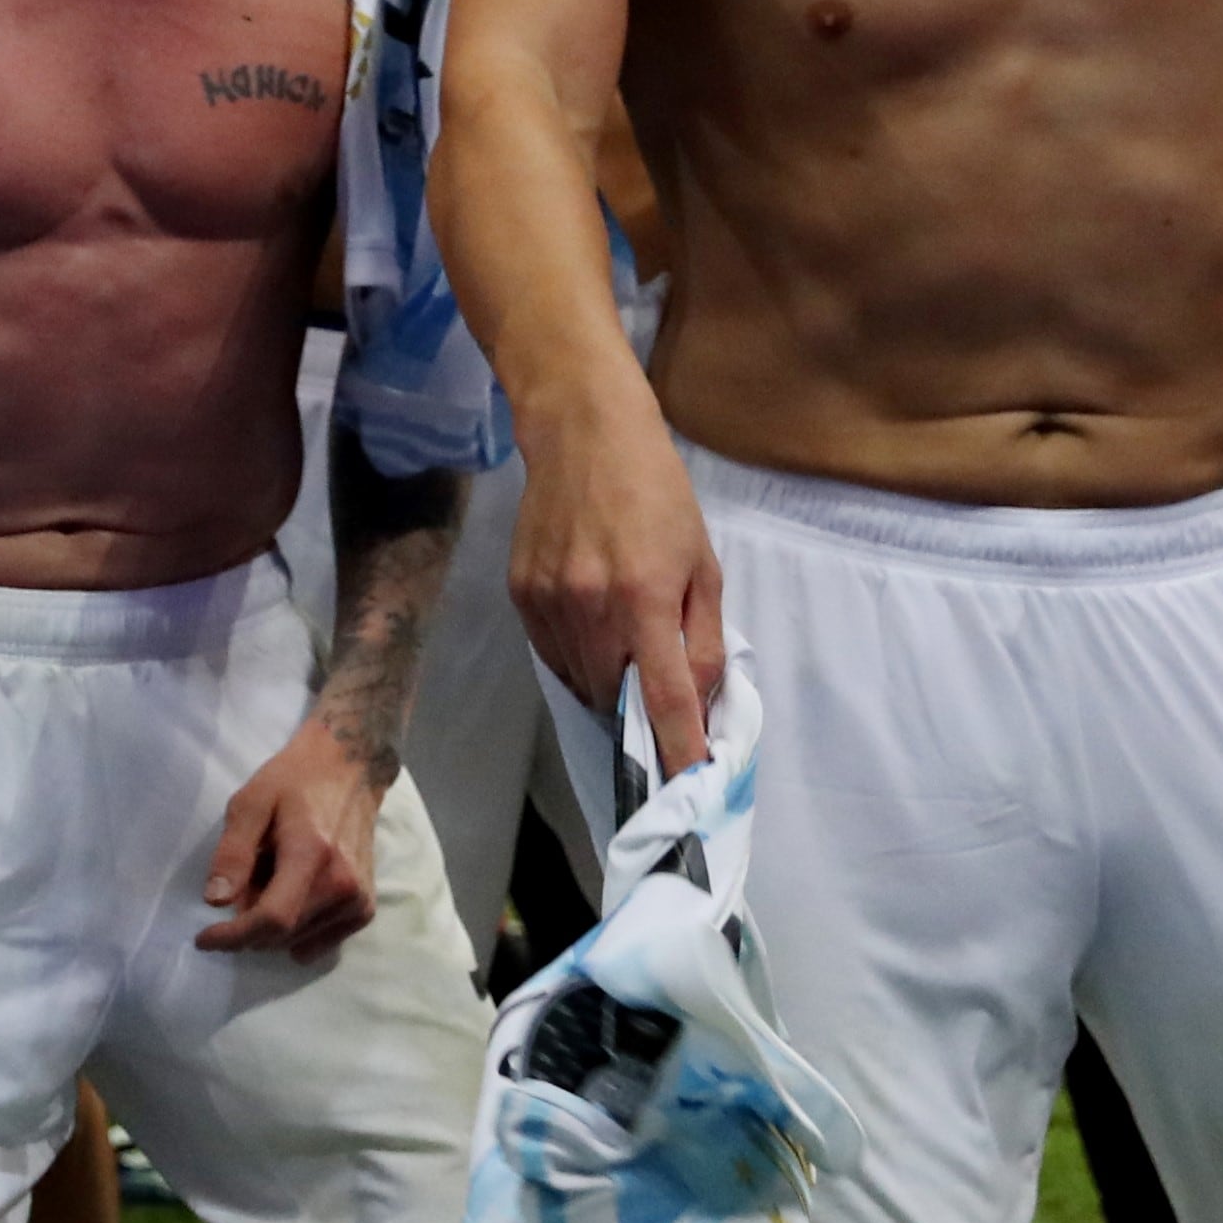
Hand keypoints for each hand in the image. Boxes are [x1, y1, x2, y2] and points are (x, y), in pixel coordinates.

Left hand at [196, 716, 388, 955]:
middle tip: (236, 890)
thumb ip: (233, 853)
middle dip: (245, 929)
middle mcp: (342, 886)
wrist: (350, 772)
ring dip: (270, 928)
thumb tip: (214, 901)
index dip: (233, 936)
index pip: (272, 918)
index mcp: (311, 855)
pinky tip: (288, 896)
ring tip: (266, 881)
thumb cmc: (293, 782)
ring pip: (298, 941)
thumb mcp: (250, 804)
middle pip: (282, 935)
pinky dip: (294, 931)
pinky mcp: (365, 909)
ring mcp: (358, 901)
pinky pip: (320, 942)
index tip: (203, 939)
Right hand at [509, 389, 721, 770]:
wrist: (583, 437)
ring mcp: (547, 601)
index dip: (677, 748)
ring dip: (606, 683)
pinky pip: (551, 652)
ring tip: (621, 651)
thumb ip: (701, 639)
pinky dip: (575, 658)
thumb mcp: (702, 565)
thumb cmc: (659, 497)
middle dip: (638, 711)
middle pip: (614, 697)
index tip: (687, 786)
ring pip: (579, 678)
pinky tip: (591, 631)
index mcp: (644, 598)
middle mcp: (590, 607)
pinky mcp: (520, 592)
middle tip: (655, 695)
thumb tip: (697, 700)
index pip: (665, 696)